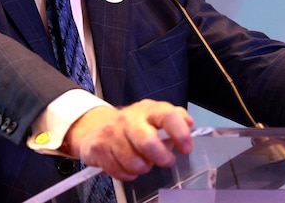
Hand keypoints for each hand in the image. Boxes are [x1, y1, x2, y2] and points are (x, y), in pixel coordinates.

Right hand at [64, 99, 193, 180]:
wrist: (95, 125)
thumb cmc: (133, 125)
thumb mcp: (154, 116)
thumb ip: (175, 118)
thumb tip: (189, 123)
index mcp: (149, 110)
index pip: (167, 116)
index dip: (179, 133)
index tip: (186, 148)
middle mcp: (130, 119)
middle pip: (147, 142)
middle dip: (160, 157)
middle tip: (166, 161)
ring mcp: (112, 132)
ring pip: (133, 161)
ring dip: (142, 168)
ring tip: (142, 163)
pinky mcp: (98, 147)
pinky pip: (118, 170)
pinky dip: (127, 174)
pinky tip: (127, 167)